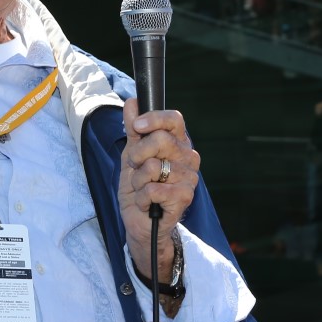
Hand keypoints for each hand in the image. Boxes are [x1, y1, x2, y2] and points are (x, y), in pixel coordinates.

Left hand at [119, 97, 200, 280]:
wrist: (140, 220)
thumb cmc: (138, 186)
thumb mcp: (131, 154)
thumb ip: (134, 129)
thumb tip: (133, 101)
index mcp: (178, 142)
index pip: (174, 119)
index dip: (154, 118)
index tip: (136, 125)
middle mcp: (188, 156)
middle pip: (161, 139)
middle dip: (138, 154)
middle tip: (136, 167)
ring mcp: (189, 177)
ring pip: (153, 166)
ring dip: (138, 180)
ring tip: (143, 189)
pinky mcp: (185, 196)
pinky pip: (153, 188)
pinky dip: (142, 197)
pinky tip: (147, 202)